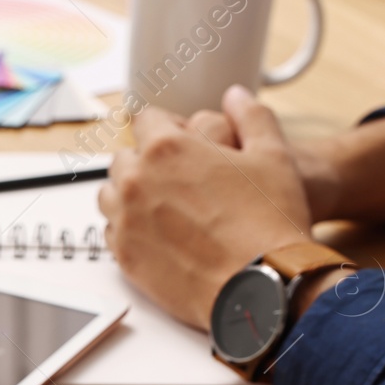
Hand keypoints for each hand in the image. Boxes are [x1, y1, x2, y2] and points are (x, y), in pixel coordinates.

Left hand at [99, 86, 313, 329]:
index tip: (180, 141)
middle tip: (178, 179)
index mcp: (167, 148)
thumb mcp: (274, 156)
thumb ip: (252, 116)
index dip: (167, 128)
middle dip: (146, 162)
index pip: (145, 121)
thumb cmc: (269, 224)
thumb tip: (236, 96)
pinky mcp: (123, 257)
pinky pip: (112, 231)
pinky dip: (129, 228)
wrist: (260, 287)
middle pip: (124, 157)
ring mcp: (125, 221)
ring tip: (165, 206)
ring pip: (110, 194)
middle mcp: (136, 181)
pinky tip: (159, 234)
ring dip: (130, 194)